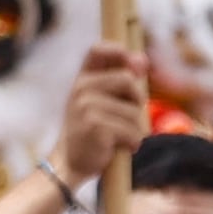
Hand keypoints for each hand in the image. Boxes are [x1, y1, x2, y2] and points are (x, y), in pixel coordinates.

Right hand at [51, 44, 149, 189]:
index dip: (120, 52)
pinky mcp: (95, 126)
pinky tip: (120, 148)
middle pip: (128, 80)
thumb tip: (143, 60)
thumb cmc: (91, 130)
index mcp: (81, 79)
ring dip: (135, 129)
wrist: (69, 163)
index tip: (136, 68)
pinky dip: (133, 143)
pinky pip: (132, 131)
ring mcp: (86, 106)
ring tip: (120, 138)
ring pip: (134, 111)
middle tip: (126, 119)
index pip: (98, 50)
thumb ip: (120, 80)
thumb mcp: (98, 101)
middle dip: (136, 101)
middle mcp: (81, 88)